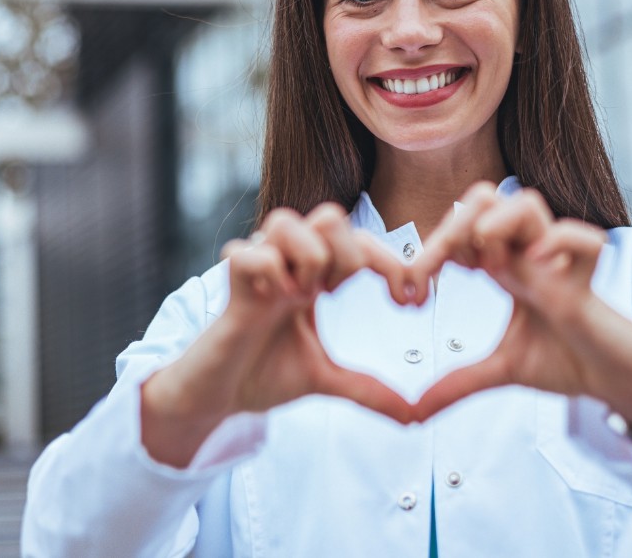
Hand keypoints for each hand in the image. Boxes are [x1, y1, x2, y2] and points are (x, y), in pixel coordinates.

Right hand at [142, 203, 417, 466]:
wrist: (216, 397)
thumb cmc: (262, 375)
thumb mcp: (325, 380)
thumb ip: (369, 390)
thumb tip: (415, 416)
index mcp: (315, 278)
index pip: (362, 242)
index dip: (393, 263)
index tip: (412, 302)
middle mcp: (288, 265)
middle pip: (330, 215)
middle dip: (349, 256)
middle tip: (340, 298)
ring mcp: (258, 271)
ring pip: (286, 220)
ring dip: (308, 258)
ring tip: (304, 297)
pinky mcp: (229, 287)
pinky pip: (248, 252)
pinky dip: (268, 272)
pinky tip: (273, 302)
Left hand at [408, 184, 631, 429]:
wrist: (618, 382)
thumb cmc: (568, 361)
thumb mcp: (503, 371)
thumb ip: (459, 384)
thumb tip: (413, 414)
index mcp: (505, 267)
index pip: (461, 228)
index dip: (431, 247)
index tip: (413, 289)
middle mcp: (527, 257)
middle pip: (485, 198)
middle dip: (453, 226)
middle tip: (439, 271)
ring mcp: (557, 267)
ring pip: (526, 203)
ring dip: (497, 224)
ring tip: (486, 263)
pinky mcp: (587, 289)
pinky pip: (584, 242)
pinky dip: (558, 244)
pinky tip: (535, 269)